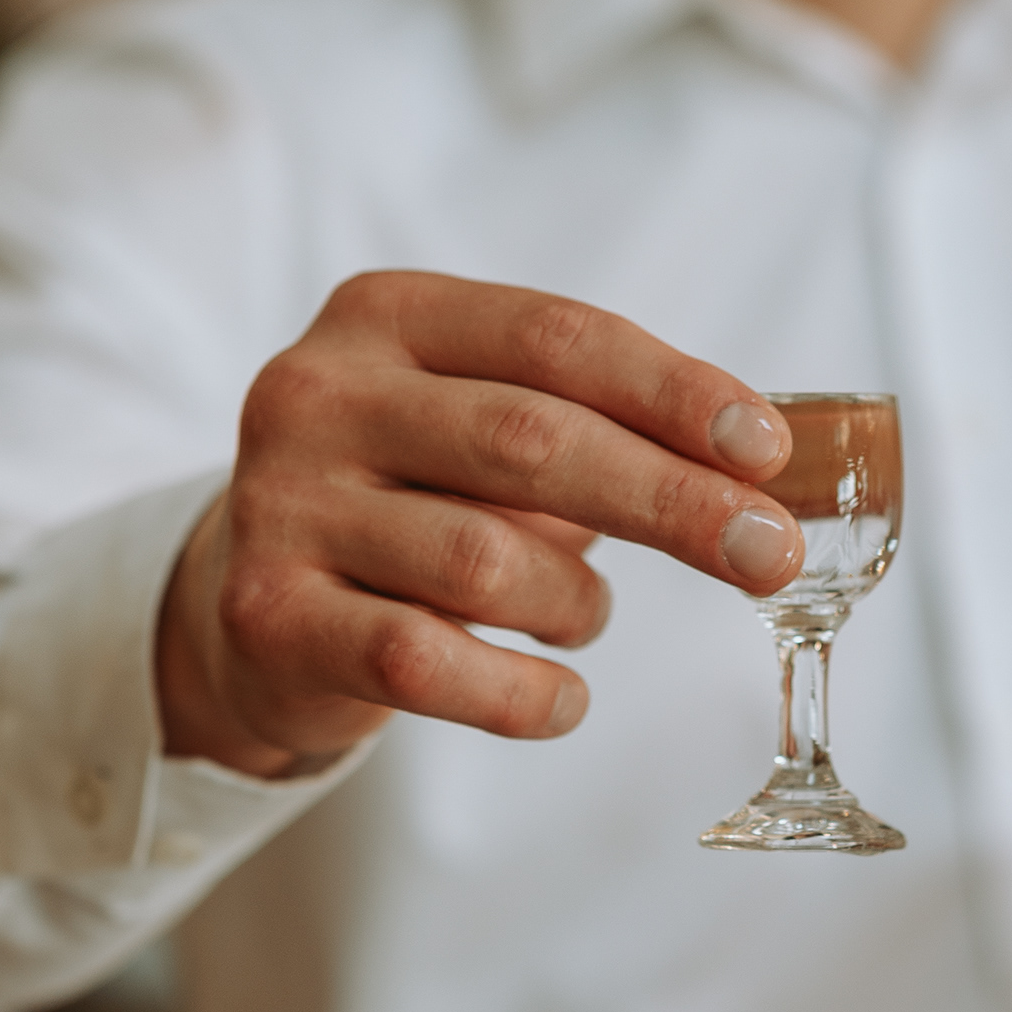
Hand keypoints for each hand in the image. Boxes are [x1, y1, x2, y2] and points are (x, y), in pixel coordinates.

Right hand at [156, 272, 799, 776]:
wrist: (243, 601)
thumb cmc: (408, 495)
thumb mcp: (481, 426)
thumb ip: (598, 426)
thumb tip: (760, 470)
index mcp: (386, 315)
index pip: (557, 338)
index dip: (674, 392)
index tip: (767, 450)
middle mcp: (319, 392)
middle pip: (532, 441)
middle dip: (672, 500)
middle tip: (767, 554)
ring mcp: (281, 502)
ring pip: (486, 560)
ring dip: (576, 601)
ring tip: (586, 613)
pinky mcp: (268, 614)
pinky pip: (428, 663)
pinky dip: (522, 691)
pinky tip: (560, 696)